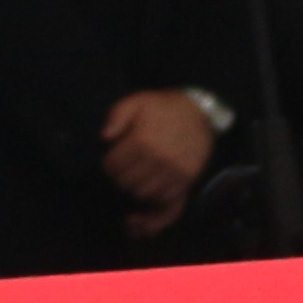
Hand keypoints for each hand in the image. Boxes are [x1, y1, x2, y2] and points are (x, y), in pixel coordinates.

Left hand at [98, 89, 216, 215]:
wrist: (198, 111)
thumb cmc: (162, 107)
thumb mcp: (136, 102)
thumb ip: (116, 117)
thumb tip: (104, 137)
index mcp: (142, 141)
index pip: (112, 167)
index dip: (108, 165)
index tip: (111, 162)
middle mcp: (159, 159)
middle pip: (126, 184)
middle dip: (120, 179)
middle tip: (123, 172)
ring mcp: (175, 171)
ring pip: (144, 195)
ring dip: (136, 190)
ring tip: (136, 179)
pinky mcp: (188, 179)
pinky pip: (167, 201)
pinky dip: (155, 200)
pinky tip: (149, 193)